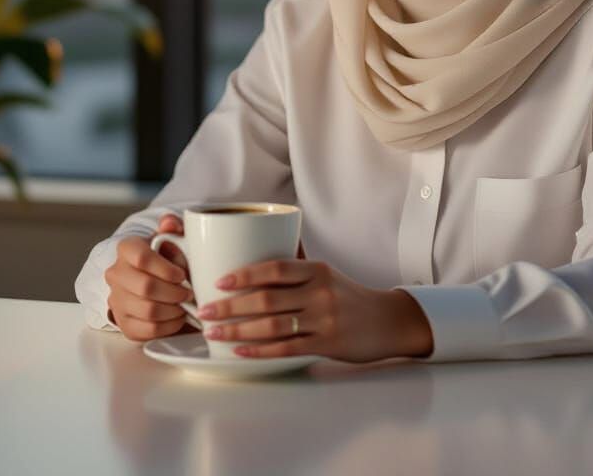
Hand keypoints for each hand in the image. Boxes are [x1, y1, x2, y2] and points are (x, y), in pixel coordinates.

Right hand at [104, 213, 196, 341]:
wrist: (154, 280)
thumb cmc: (167, 256)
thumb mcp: (172, 237)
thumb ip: (173, 227)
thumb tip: (169, 223)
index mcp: (126, 248)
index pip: (141, 257)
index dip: (165, 268)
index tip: (182, 274)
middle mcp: (116, 274)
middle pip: (146, 287)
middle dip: (174, 292)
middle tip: (189, 292)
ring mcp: (116, 300)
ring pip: (148, 310)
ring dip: (174, 309)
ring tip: (186, 304)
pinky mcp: (124, 324)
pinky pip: (148, 330)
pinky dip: (169, 325)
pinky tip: (178, 317)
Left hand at [194, 258, 433, 363]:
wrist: (388, 321)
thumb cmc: (350, 296)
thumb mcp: (327, 273)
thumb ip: (298, 264)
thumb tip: (264, 240)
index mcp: (317, 270)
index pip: (275, 268)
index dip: (245, 274)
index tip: (219, 281)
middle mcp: (319, 292)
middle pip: (267, 299)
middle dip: (230, 306)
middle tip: (204, 311)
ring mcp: (323, 319)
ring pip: (272, 326)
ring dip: (237, 330)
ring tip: (213, 333)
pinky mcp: (327, 344)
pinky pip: (286, 349)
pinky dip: (260, 351)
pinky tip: (240, 352)